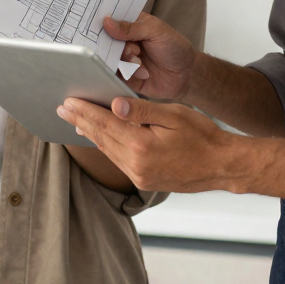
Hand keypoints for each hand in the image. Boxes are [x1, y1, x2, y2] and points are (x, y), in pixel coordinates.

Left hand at [56, 96, 244, 194]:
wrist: (222, 166)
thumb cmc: (203, 136)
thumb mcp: (174, 115)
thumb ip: (142, 110)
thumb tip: (113, 105)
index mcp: (142, 144)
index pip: (105, 123)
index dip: (85, 111)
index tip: (69, 102)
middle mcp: (136, 164)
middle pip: (101, 138)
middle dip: (81, 121)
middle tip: (63, 109)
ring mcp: (139, 176)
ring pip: (108, 151)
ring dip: (91, 135)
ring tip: (76, 122)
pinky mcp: (144, 181)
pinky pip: (118, 161)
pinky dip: (107, 147)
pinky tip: (100, 139)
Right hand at [102, 14, 195, 99]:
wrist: (187, 75)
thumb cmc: (175, 48)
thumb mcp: (156, 31)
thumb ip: (131, 27)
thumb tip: (107, 22)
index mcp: (130, 26)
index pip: (110, 21)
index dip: (102, 22)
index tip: (98, 24)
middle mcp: (124, 42)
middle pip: (105, 41)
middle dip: (116, 46)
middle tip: (132, 49)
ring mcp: (124, 60)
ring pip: (110, 59)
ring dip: (125, 60)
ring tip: (140, 62)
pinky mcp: (126, 77)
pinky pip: (116, 76)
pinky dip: (129, 73)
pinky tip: (144, 73)